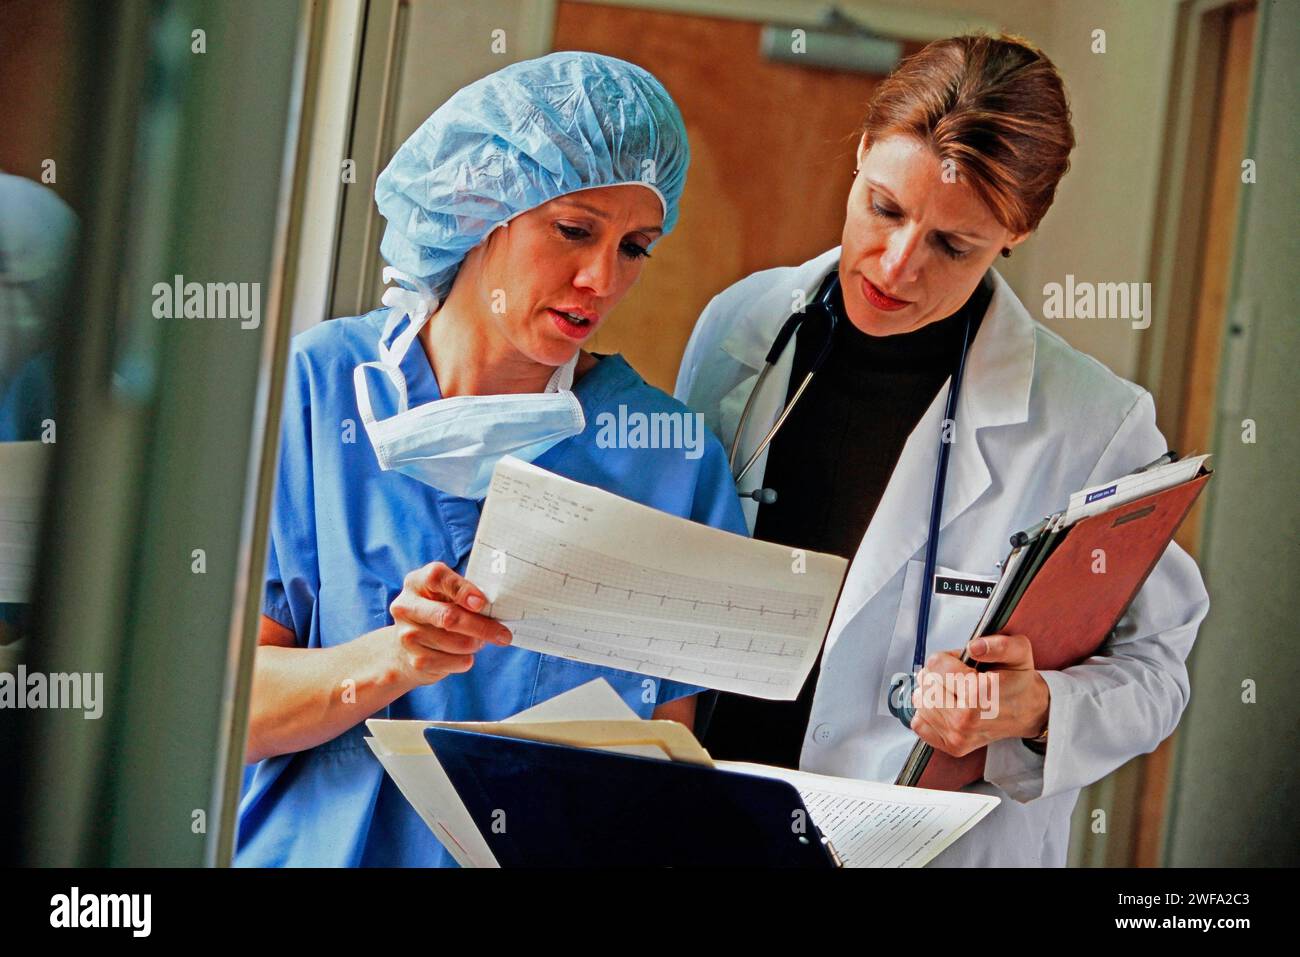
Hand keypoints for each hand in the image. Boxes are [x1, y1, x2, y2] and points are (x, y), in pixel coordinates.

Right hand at [388, 561, 510, 687]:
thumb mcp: (446, 596)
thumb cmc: (438, 613)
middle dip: (482, 627)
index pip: (438, 578)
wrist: (407, 648)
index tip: (482, 603)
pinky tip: (462, 654)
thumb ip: (466, 595)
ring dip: (476, 644)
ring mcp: (408, 635)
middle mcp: (406, 606)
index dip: (462, 590)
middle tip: (504, 635)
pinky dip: (467, 659)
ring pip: (457, 643)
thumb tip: (496, 607)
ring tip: (477, 641)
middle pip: (449, 616)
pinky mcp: (416, 660)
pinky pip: (455, 661)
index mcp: (417, 582)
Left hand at [909, 633, 1049, 757]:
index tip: (962, 664)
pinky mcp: (952, 746)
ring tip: (955, 692)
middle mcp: (966, 718)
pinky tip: (948, 707)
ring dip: (933, 692)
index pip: (935, 664)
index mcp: (979, 693)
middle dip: (938, 674)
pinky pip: (919, 723)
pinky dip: (929, 712)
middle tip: (959, 678)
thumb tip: (974, 648)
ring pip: (921, 701)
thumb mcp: (1018, 652)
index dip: (947, 658)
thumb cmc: (1018, 680)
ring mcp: (958, 735)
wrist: (1028, 711)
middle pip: (926, 682)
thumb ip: (999, 644)